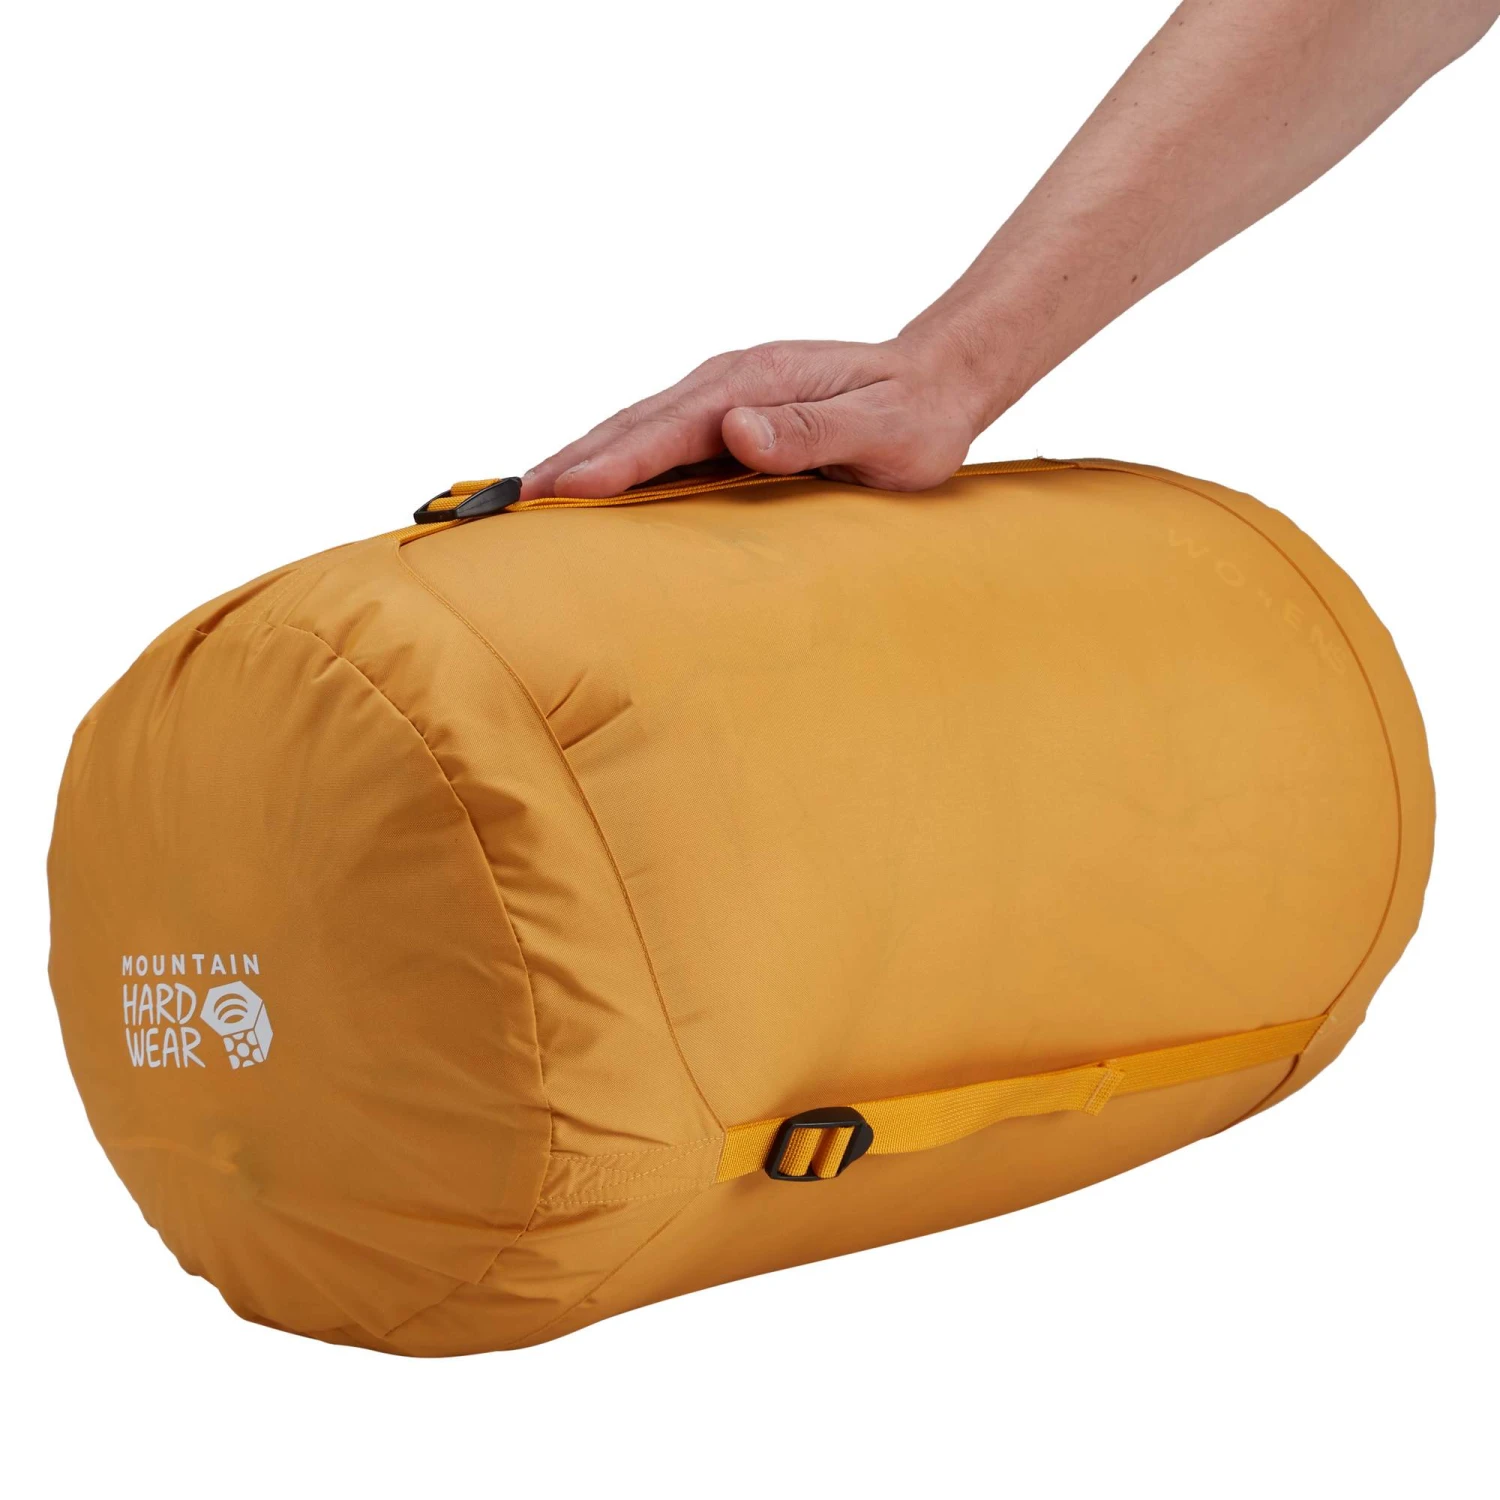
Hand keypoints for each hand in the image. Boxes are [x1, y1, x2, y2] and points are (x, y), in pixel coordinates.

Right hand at [519, 334, 992, 500]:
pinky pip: (656, 439)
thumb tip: (738, 428)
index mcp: (753, 385)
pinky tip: (586, 486)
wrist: (937, 380)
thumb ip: (813, 429)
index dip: (609, 464)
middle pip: (629, 425)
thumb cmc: (915, 417)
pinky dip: (611, 460)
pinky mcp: (727, 413)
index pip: (666, 430)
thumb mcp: (881, 431)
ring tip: (521, 496)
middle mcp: (727, 384)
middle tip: (503, 502)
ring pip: (633, 429)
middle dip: (565, 463)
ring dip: (577, 461)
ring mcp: (723, 396)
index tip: (558, 492)